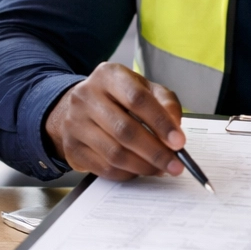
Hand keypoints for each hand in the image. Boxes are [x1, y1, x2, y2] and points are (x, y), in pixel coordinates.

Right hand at [44, 63, 186, 180]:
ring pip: (115, 153)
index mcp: (109, 75)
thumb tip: (175, 129)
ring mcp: (75, 123)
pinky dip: (128, 173)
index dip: (161, 123)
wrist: (79, 106)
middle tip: (175, 165)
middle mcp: (87, 96)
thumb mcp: (144, 88)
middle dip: (155, 152)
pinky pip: (104, 168)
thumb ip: (165, 103)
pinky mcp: (72, 147)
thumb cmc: (118, 98)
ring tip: (161, 169)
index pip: (137, 99)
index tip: (178, 142)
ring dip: (143, 166)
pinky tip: (140, 170)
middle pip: (125, 130)